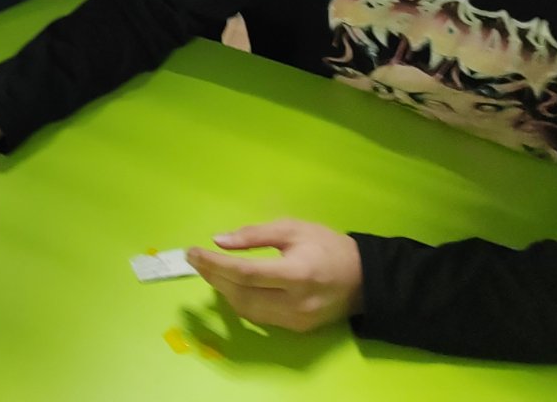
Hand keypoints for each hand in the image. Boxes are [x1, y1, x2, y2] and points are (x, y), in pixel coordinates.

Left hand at [187, 219, 363, 332]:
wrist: (364, 278)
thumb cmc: (327, 246)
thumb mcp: (293, 228)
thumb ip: (255, 235)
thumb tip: (218, 241)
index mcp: (296, 273)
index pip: (245, 273)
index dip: (214, 264)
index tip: (192, 252)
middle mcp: (295, 302)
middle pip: (241, 295)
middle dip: (213, 277)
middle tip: (195, 259)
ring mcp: (296, 320)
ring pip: (246, 310)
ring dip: (222, 290)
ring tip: (208, 270)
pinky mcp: (297, 329)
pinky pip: (259, 317)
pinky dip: (240, 300)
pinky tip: (230, 285)